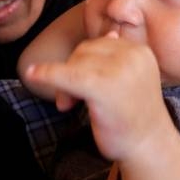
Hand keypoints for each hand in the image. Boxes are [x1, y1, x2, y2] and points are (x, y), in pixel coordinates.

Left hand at [24, 33, 169, 160]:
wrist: (148, 147)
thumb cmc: (136, 117)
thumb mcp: (133, 79)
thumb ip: (119, 58)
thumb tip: (110, 32)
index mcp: (140, 51)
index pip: (100, 44)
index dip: (83, 63)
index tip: (81, 87)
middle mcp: (132, 56)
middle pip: (85, 50)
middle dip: (72, 71)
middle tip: (70, 102)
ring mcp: (119, 70)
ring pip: (75, 62)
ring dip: (65, 82)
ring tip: (70, 105)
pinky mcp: (103, 87)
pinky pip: (66, 75)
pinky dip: (46, 74)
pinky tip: (32, 74)